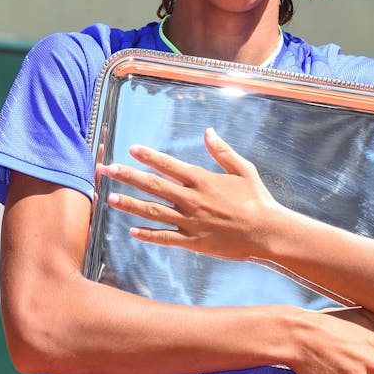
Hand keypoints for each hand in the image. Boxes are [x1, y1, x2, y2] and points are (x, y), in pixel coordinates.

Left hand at [95, 127, 285, 259]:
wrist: (267, 232)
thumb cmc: (258, 200)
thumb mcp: (243, 169)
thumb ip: (222, 151)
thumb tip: (208, 131)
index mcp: (202, 180)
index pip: (169, 165)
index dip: (149, 156)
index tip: (131, 149)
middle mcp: (192, 200)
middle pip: (153, 186)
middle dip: (128, 176)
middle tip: (106, 170)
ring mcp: (190, 222)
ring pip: (153, 212)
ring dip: (130, 204)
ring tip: (110, 198)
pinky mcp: (193, 242)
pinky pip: (165, 238)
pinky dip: (148, 235)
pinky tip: (132, 231)